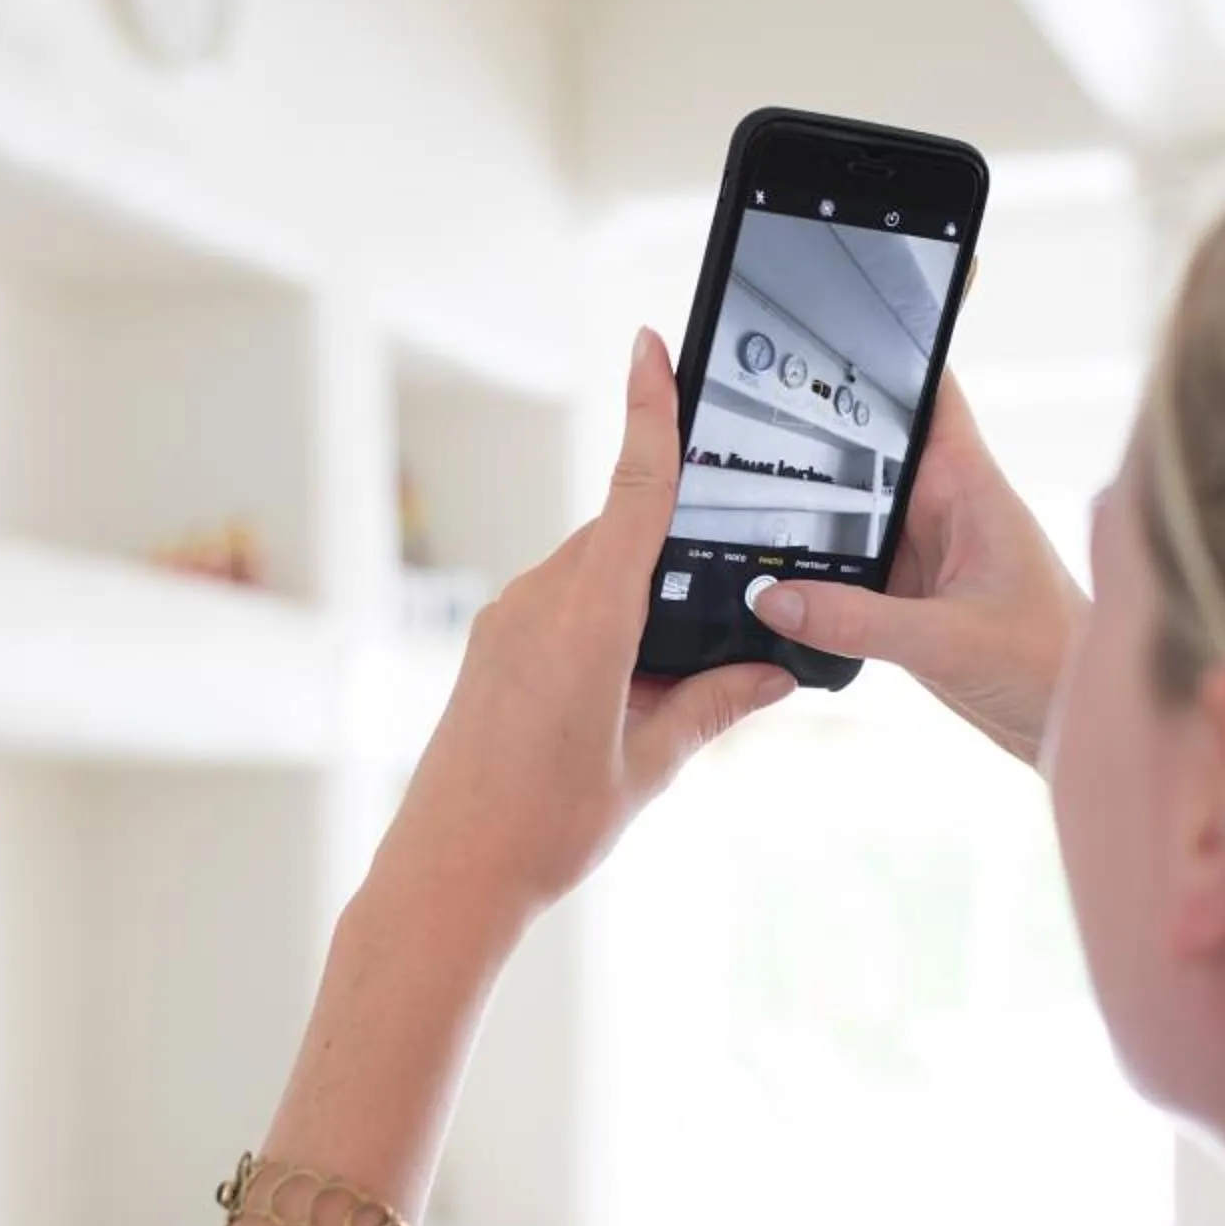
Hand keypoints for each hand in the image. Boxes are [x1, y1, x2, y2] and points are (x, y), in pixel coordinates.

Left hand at [375, 329, 796, 932]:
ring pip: (593, 575)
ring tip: (656, 695)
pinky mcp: (490, 646)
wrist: (446, 878)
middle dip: (676, 563)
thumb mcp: (649, 765)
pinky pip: (560, 606)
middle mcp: (539, 604)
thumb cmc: (542, 830)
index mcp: (588, 621)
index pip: (634, 494)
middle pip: (622, 538)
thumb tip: (778, 673)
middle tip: (721, 629)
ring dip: (637, 607)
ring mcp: (506, 622)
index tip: (652, 347)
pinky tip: (616, 696)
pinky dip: (602, 627)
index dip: (650, 414)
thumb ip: (716, 706)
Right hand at [745, 374, 1084, 762]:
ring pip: (848, 513)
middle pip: (868, 451)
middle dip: (815, 441)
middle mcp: (942, 508)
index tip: (827, 330)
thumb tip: (773, 599)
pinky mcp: (905, 596)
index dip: (888, 354)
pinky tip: (775, 586)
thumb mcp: (948, 642)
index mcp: (970, 487)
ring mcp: (921, 551)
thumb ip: (857, 622)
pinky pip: (846, 571)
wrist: (1067, 727)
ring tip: (747, 516)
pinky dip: (813, 576)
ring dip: (808, 518)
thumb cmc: (1049, 665)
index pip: (928, 393)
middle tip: (745, 434)